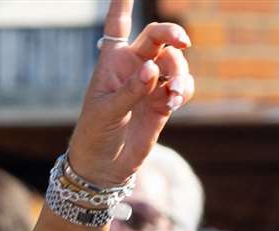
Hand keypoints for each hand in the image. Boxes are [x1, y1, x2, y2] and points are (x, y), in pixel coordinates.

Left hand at [66, 0, 194, 186]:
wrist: (103, 167)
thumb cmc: (95, 135)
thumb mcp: (106, 113)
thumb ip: (130, 91)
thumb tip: (152, 69)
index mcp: (112, 61)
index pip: (118, 23)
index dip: (123, 2)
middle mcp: (134, 67)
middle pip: (158, 36)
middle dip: (173, 34)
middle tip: (182, 44)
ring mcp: (150, 84)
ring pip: (175, 63)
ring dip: (179, 73)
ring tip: (173, 94)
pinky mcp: (164, 102)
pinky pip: (183, 86)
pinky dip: (184, 89)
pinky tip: (175, 101)